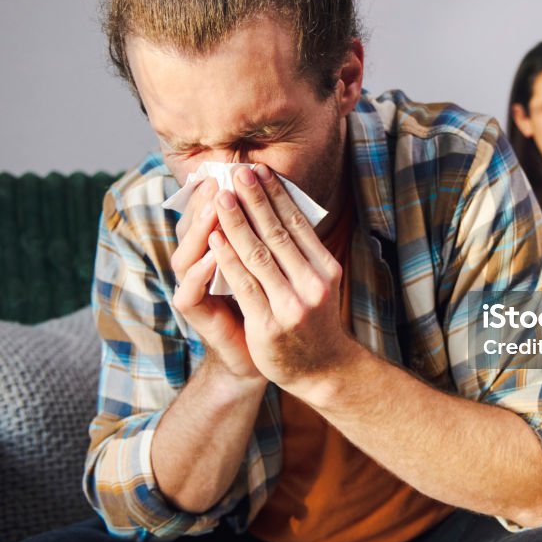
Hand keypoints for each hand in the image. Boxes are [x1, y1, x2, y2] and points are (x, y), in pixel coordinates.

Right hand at [170, 177, 263, 383]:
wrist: (268, 358)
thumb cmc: (274, 307)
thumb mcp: (275, 268)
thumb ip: (269, 236)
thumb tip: (282, 192)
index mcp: (218, 249)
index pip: (213, 213)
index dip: (228, 192)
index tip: (244, 169)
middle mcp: (199, 264)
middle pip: (197, 227)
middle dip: (213, 201)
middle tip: (226, 178)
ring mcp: (192, 287)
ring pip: (187, 253)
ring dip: (202, 228)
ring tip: (218, 205)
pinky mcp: (192, 312)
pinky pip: (191, 288)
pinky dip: (202, 271)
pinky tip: (213, 253)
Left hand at [208, 164, 355, 391]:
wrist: (321, 371)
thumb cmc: (313, 321)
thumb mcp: (318, 283)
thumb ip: (302, 253)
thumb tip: (282, 209)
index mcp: (326, 269)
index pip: (297, 224)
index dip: (277, 195)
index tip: (260, 171)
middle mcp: (312, 284)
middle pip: (278, 233)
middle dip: (255, 199)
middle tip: (238, 170)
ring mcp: (291, 305)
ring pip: (259, 254)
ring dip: (237, 221)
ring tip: (221, 196)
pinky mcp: (268, 325)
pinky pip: (244, 284)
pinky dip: (227, 259)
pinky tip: (214, 238)